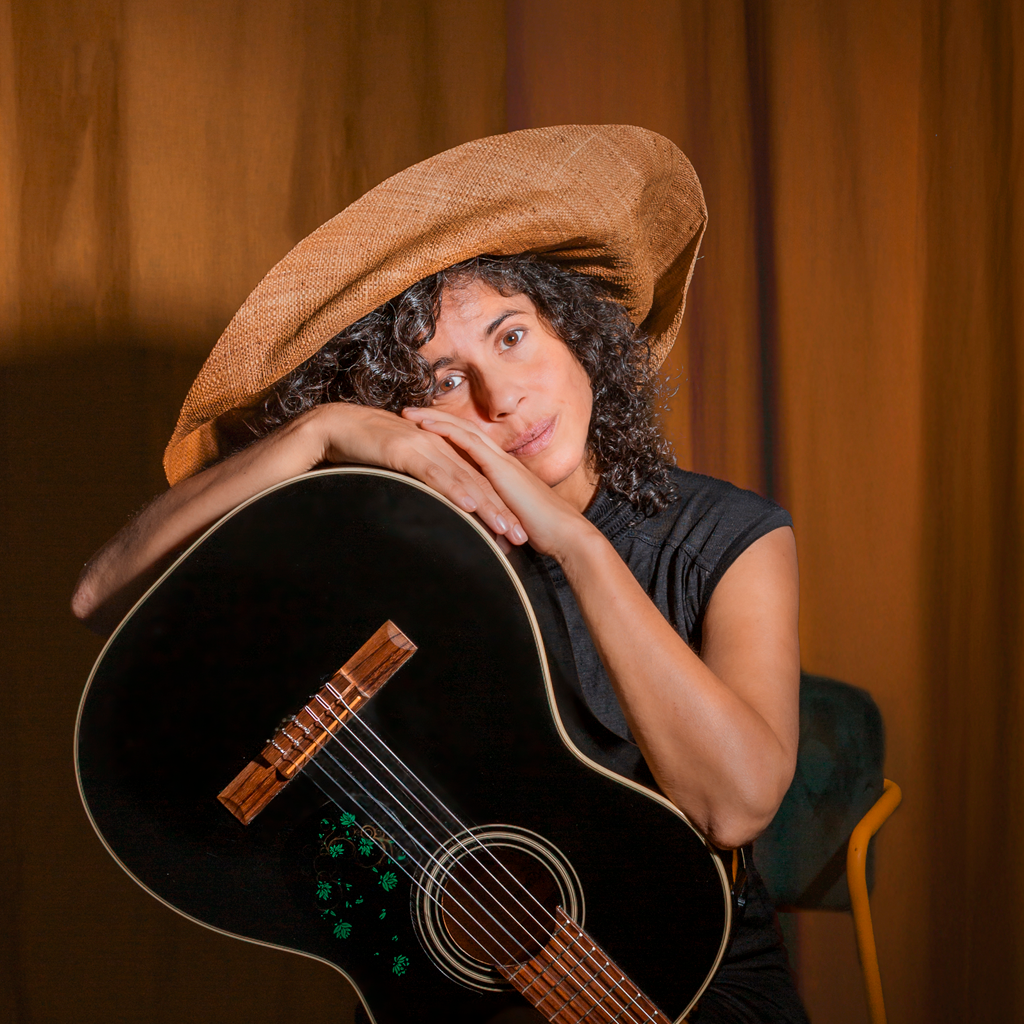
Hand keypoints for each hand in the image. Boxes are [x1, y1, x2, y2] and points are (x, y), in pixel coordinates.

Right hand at [307, 402, 528, 546]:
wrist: (336, 426)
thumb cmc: (366, 451)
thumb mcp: (401, 472)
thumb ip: (419, 487)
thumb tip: (431, 515)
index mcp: (440, 452)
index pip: (474, 483)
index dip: (496, 508)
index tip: (512, 533)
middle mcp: (439, 448)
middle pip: (477, 483)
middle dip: (501, 511)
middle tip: (521, 538)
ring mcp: (425, 447)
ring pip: (463, 479)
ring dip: (487, 506)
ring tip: (505, 528)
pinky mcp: (406, 450)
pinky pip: (435, 473)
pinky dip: (454, 489)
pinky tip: (470, 505)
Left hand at [400, 407, 593, 560]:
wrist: (566, 534)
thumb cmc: (544, 533)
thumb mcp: (511, 519)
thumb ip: (496, 514)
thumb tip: (480, 523)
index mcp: (504, 471)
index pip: (472, 445)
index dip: (448, 434)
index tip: (425, 430)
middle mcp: (502, 460)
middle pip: (464, 429)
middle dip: (436, 418)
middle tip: (409, 411)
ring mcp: (501, 461)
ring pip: (463, 430)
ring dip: (435, 419)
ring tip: (408, 412)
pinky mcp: (499, 469)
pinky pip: (468, 443)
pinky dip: (445, 431)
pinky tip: (425, 426)